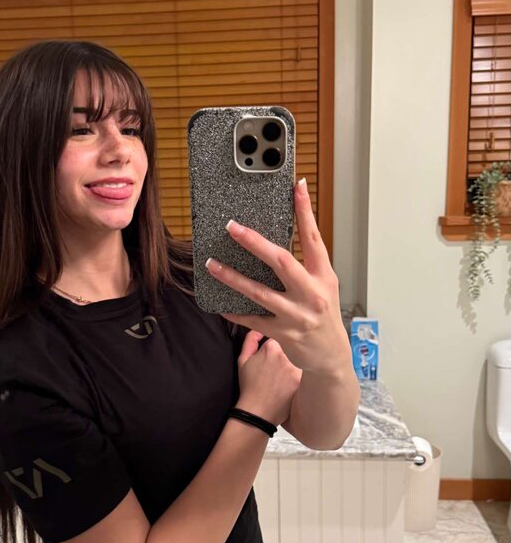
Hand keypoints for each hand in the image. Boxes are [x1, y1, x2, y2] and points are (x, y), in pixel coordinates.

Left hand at [206, 179, 349, 376]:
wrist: (331, 356)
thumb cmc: (323, 314)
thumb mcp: (323, 285)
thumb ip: (305, 264)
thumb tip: (275, 239)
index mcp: (323, 275)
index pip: (314, 237)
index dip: (305, 210)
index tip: (297, 186)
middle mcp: (312, 293)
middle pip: (281, 261)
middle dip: (255, 242)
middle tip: (233, 227)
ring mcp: (296, 315)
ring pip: (259, 292)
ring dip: (232, 277)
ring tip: (211, 263)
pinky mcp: (282, 333)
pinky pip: (251, 319)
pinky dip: (234, 310)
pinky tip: (219, 302)